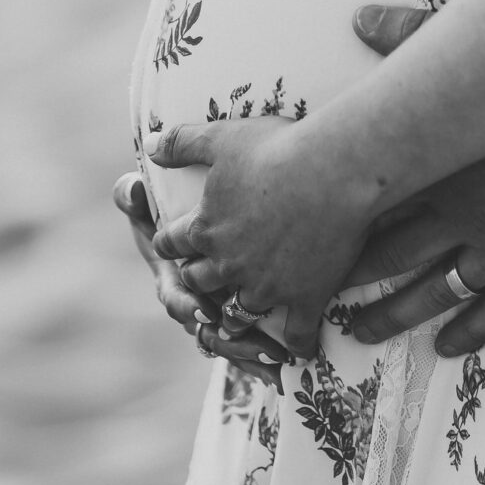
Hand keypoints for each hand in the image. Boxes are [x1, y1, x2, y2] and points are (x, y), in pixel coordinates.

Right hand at [112, 171, 285, 385]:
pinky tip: (284, 364)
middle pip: (207, 330)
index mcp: (171, 278)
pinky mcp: (234, 315)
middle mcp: (191, 302)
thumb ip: (131, 194)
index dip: (188, 306)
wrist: (193, 219)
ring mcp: (212, 312)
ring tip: (277, 360)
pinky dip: (259, 355)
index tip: (206, 309)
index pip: (175, 298)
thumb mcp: (146, 200)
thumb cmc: (168, 212)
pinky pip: (243, 343)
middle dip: (232, 341)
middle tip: (258, 346)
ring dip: (250, 353)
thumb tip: (130, 190)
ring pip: (227, 342)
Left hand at [148, 117, 371, 357]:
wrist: (334, 172)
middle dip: (198, 278)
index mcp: (204, 229)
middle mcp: (227, 264)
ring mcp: (265, 287)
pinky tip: (300, 347)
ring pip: (239, 313)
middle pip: (199, 281)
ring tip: (242, 313)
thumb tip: (151, 146)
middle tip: (206, 275)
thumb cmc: (278, 149)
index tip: (173, 242)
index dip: (170, 241)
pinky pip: (295, 335)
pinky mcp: (303, 298)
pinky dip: (295, 344)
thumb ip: (183, 143)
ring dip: (237, 314)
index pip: (170, 243)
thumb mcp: (222, 137)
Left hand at [338, 3, 484, 354]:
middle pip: (392, 256)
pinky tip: (446, 348)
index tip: (305, 243)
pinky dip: (469, 331)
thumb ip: (415, 37)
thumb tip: (361, 16)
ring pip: (436, 291)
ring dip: (395, 316)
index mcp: (445, 161)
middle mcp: (465, 212)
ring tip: (362, 333)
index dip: (335, 225)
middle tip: (316, 301)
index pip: (374, 202)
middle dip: (352, 281)